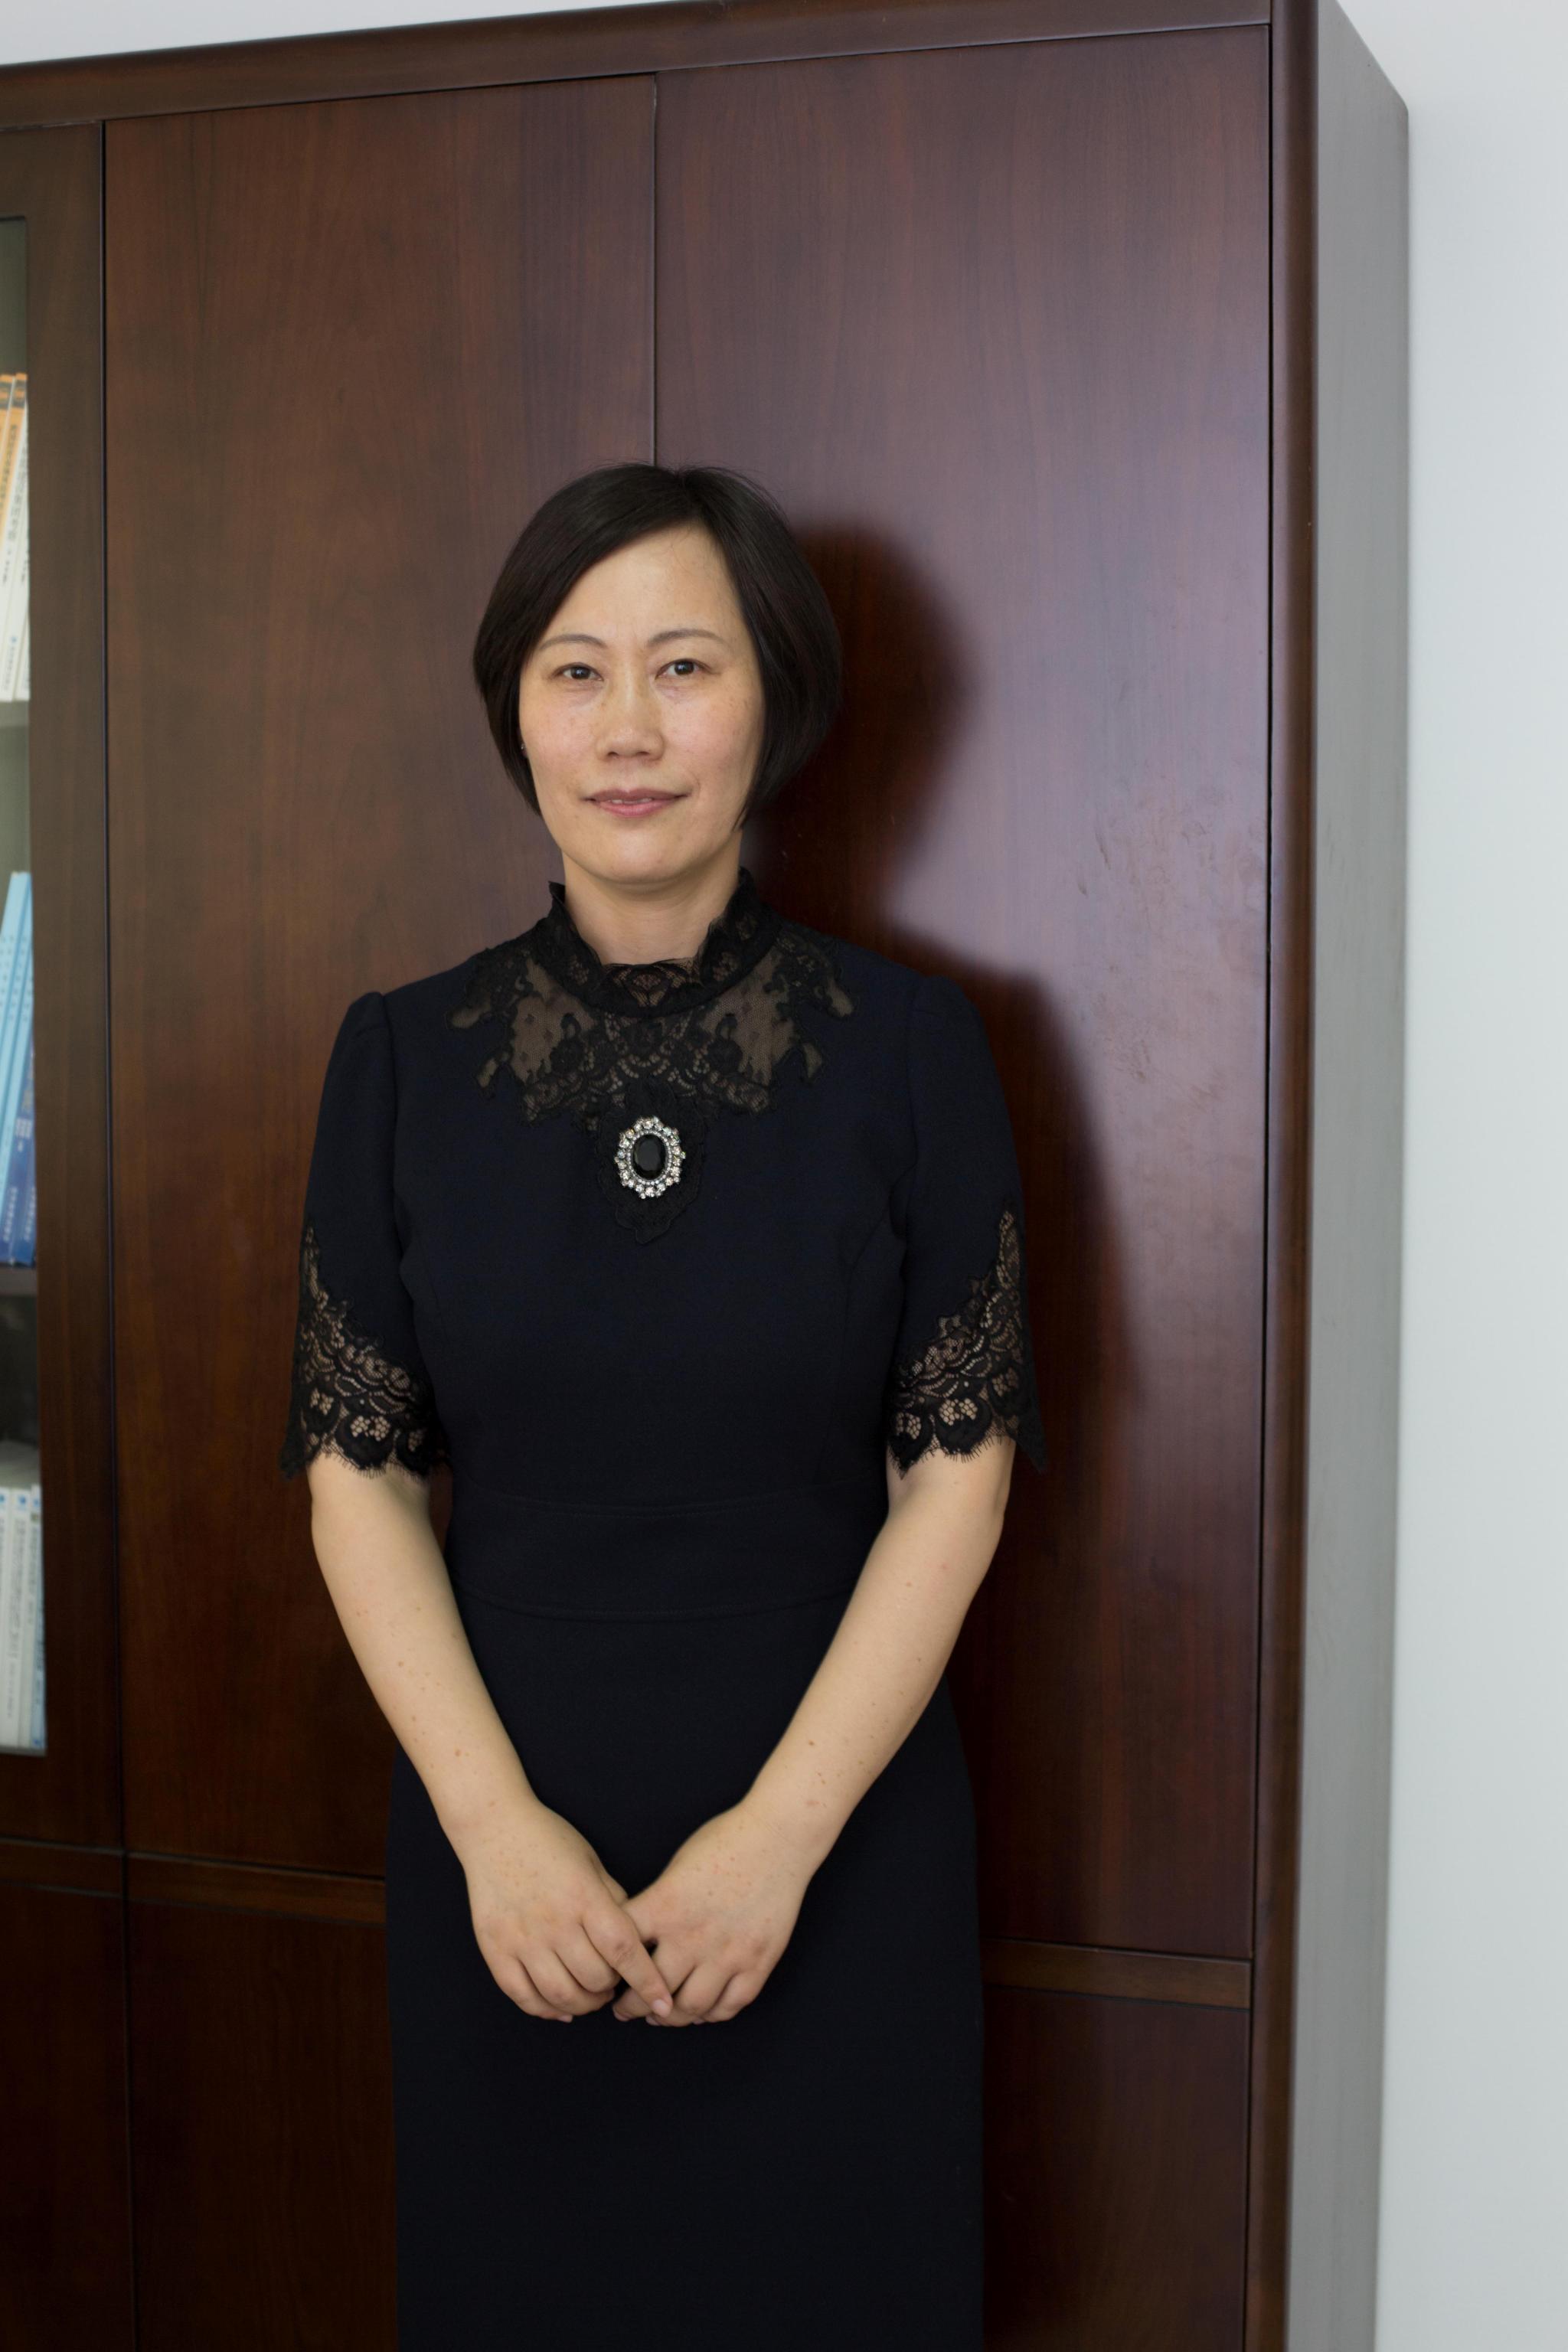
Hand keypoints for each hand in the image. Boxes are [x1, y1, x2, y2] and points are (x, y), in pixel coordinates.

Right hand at [456, 1797, 675, 2023]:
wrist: (494, 1827)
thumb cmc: (550, 1840)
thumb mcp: (592, 1862)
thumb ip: (614, 1900)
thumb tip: (635, 1941)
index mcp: (584, 1896)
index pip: (623, 1949)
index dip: (646, 1981)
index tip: (662, 2002)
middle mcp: (553, 1921)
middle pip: (594, 1979)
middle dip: (612, 1990)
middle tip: (614, 1984)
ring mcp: (521, 1938)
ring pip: (561, 1995)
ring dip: (584, 2005)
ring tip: (591, 1996)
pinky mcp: (495, 1949)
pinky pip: (523, 1996)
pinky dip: (546, 2010)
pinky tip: (561, 2007)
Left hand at [610, 1801, 816, 2025]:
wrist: (777, 1836)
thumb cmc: (724, 1841)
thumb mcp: (676, 1867)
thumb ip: (657, 1905)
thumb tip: (639, 1940)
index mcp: (666, 1906)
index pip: (623, 1953)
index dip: (608, 1971)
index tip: (606, 1978)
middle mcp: (694, 1935)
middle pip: (652, 1991)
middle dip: (633, 2007)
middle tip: (625, 2009)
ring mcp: (729, 1953)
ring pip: (691, 2007)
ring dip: (670, 2017)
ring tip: (660, 2014)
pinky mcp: (758, 1962)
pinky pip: (730, 2005)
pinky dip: (712, 2014)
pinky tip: (701, 2010)